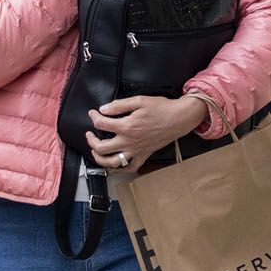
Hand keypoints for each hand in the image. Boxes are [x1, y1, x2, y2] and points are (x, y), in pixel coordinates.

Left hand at [84, 94, 209, 172]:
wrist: (180, 118)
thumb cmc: (162, 108)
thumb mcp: (139, 101)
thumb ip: (119, 105)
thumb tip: (103, 109)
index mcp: (127, 126)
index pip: (101, 124)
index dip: (93, 117)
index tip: (93, 113)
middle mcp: (130, 141)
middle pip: (101, 148)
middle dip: (91, 141)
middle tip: (90, 134)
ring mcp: (136, 151)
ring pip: (112, 162)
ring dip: (100, 159)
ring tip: (96, 152)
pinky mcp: (144, 155)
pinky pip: (130, 168)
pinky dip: (120, 169)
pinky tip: (114, 165)